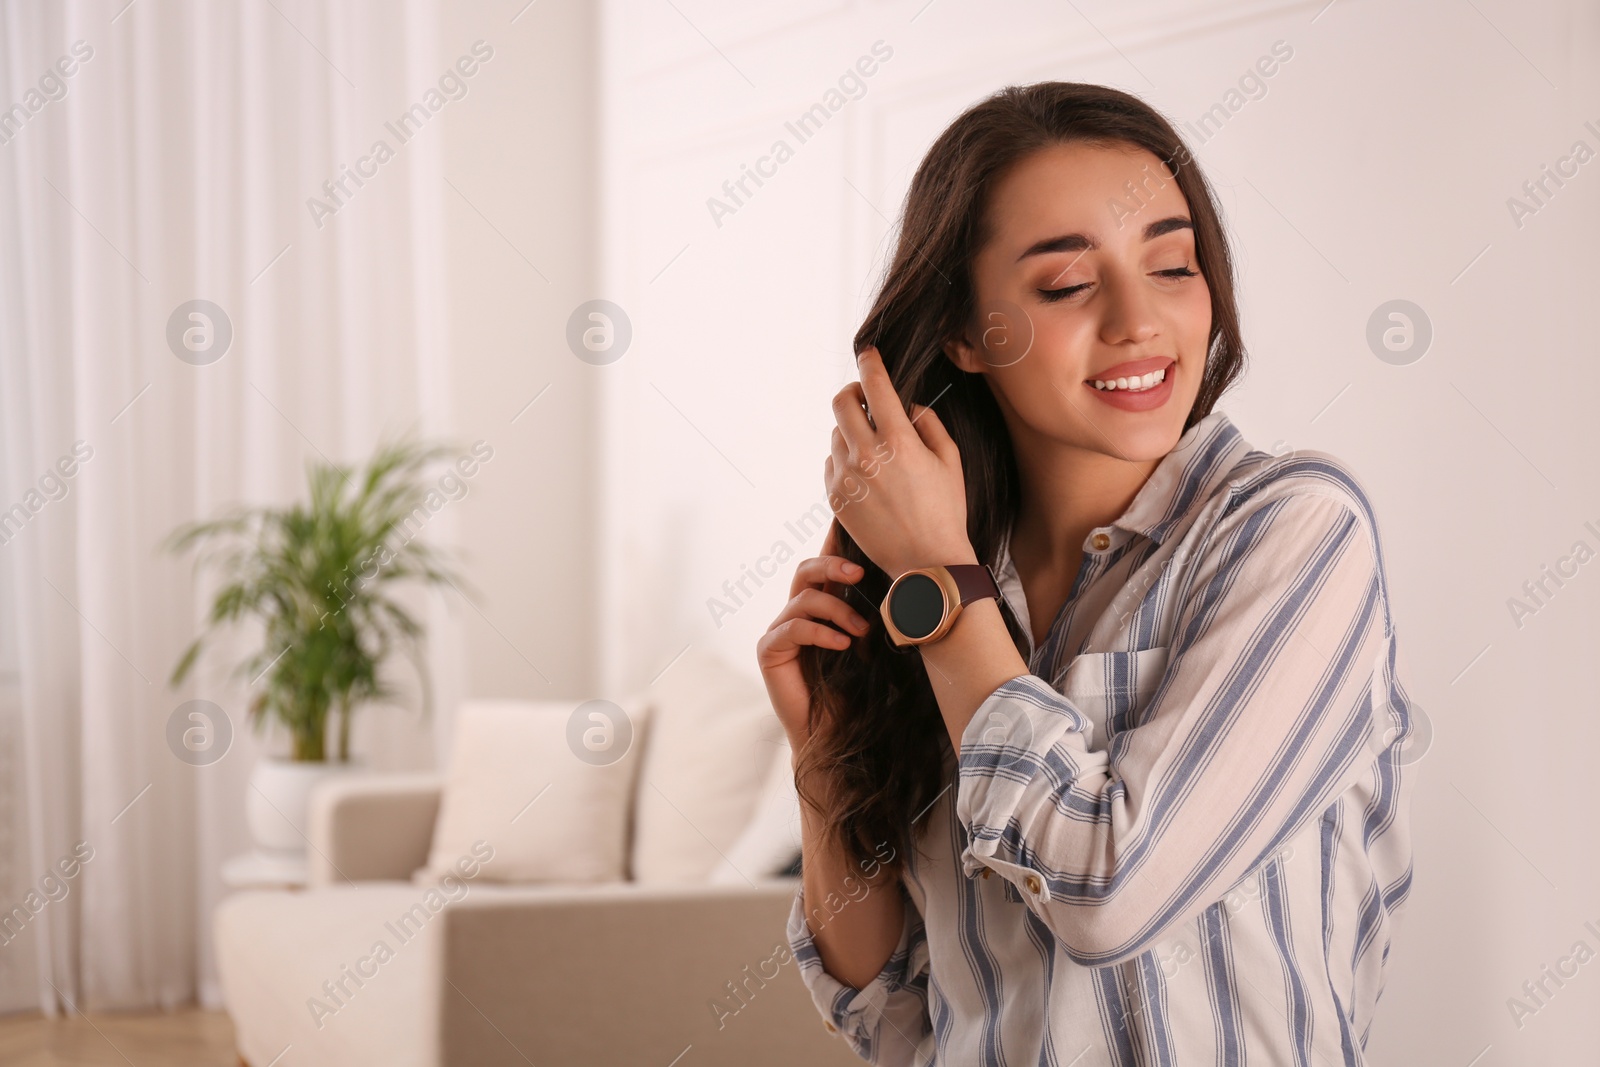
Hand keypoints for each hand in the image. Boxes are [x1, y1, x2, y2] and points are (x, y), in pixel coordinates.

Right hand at [756, 523, 871, 747]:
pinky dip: (821, 632)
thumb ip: (879, 614)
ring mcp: (781, 631)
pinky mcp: (770, 651)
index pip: (826, 565)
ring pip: (803, 597)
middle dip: (833, 564)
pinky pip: (792, 628)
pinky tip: (842, 646)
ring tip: (861, 632)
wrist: (838, 737)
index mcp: (822, 607)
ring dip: (837, 609)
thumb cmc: (859, 693)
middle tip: (860, 572)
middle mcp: (797, 614)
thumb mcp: (876, 646)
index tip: (849, 519)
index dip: (835, 541)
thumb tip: (910, 582)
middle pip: (807, 569)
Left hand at [826, 346, 976, 576]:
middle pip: (841, 402)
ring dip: (851, 430)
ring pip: (836, 433)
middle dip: (853, 393)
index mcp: (899, 442)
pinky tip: (866, 474)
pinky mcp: (835, 496)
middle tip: (865, 399)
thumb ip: (929, 422)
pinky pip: (832, 462)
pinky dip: (845, 458)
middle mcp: (867, 456)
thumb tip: (907, 405)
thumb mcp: (950, 460)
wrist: (925, 562)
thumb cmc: (945, 510)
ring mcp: (846, 477)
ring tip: (875, 448)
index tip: (868, 353)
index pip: (875, 385)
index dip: (870, 362)